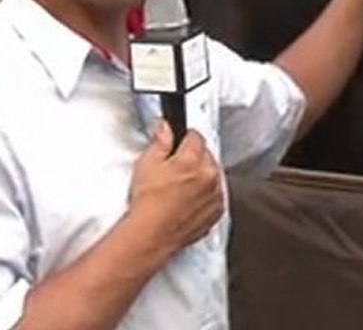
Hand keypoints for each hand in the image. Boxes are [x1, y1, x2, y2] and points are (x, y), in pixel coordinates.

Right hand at [128, 121, 223, 254]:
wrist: (150, 235)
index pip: (195, 136)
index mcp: (193, 160)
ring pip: (213, 175)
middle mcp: (209, 176)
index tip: (178, 143)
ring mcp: (215, 195)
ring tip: (179, 188)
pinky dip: (206, 196)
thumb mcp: (147, 164)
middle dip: (193, 158)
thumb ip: (160, 141)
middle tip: (174, 170)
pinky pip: (215, 195)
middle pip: (206, 155)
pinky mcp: (216, 212)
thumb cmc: (147, 204)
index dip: (184, 138)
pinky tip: (187, 201)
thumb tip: (164, 127)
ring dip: (201, 177)